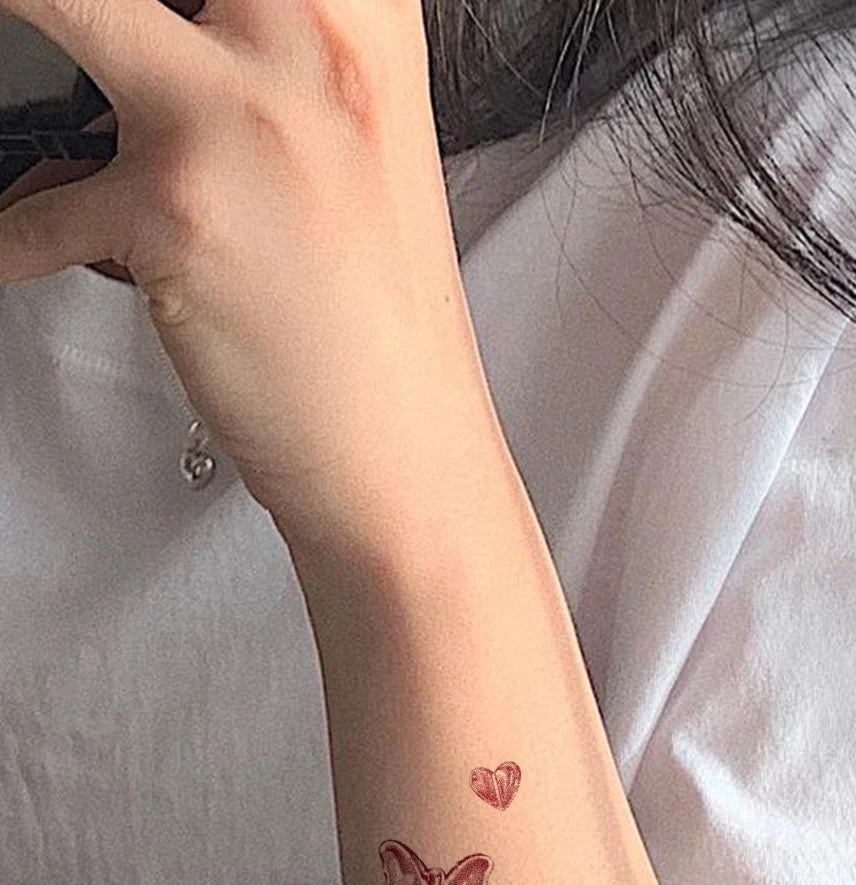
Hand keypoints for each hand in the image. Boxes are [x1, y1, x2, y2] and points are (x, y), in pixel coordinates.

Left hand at [0, 0, 485, 549]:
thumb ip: (270, 47)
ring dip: (22, 33)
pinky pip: (40, 205)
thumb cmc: (376, 317)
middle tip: (60, 28)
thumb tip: (172, 29)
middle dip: (71, 4)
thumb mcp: (353, 136)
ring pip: (60, 5)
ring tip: (13, 74)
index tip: (137, 11)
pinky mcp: (172, 208)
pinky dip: (16, 234)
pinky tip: (19, 246)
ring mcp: (238, 116)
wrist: (402, 454)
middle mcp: (310, 34)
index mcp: (364, 8)